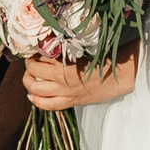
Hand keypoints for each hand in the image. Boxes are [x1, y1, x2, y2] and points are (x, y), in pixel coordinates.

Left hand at [21, 38, 138, 111]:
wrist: (121, 75)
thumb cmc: (105, 58)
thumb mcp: (82, 49)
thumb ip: (66, 48)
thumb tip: (49, 44)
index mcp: (65, 62)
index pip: (39, 57)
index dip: (32, 53)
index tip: (33, 50)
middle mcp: (61, 78)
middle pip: (33, 72)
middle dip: (28, 66)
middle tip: (30, 62)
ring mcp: (65, 92)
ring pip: (35, 90)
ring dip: (28, 83)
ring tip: (29, 77)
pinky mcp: (71, 102)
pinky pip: (47, 105)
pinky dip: (36, 101)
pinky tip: (32, 96)